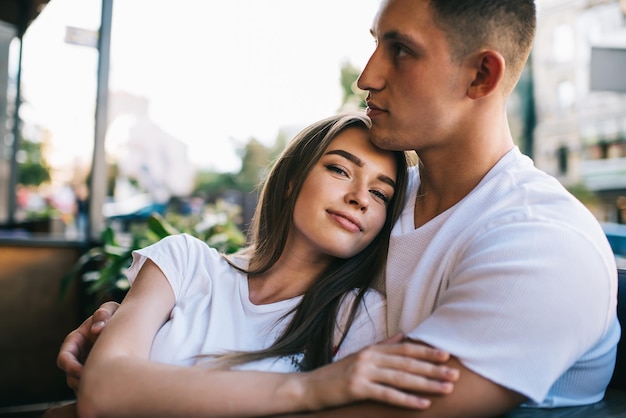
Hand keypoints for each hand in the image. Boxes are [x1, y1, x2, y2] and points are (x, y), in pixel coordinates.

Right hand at [57, 301, 119, 391]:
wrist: (128, 323)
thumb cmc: (116, 314)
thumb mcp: (110, 309)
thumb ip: (103, 314)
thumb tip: (96, 330)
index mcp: (75, 340)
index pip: (64, 358)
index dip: (69, 366)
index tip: (81, 372)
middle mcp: (78, 355)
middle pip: (70, 375)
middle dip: (78, 382)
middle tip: (92, 386)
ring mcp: (87, 364)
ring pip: (81, 383)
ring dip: (89, 388)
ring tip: (103, 387)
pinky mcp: (97, 372)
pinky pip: (94, 385)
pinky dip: (99, 388)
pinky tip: (111, 387)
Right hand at [299, 334, 459, 410]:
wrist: (309, 387)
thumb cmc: (336, 374)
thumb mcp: (359, 356)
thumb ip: (383, 345)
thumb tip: (403, 334)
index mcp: (372, 349)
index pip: (404, 348)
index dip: (426, 351)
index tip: (446, 354)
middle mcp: (369, 357)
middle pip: (407, 362)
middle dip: (433, 368)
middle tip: (455, 373)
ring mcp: (363, 372)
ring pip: (401, 377)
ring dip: (427, 383)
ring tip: (447, 388)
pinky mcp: (357, 389)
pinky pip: (388, 395)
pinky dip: (407, 400)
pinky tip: (424, 404)